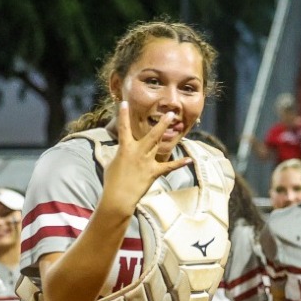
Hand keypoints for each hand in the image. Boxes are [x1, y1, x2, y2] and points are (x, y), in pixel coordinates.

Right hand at [102, 101, 192, 219]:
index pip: (123, 128)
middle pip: (152, 135)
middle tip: (171, 114)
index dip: (123, 115)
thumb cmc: (111, 181)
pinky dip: (179, 163)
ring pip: (159, 144)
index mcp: (124, 149)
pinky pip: (168, 166)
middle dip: (162, 123)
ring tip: (176, 124)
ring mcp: (147, 162)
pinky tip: (189, 159)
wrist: (118, 198)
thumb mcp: (111, 163)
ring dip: (167, 133)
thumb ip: (119, 154)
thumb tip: (122, 152)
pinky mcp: (153, 172)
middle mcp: (138, 152)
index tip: (125, 102)